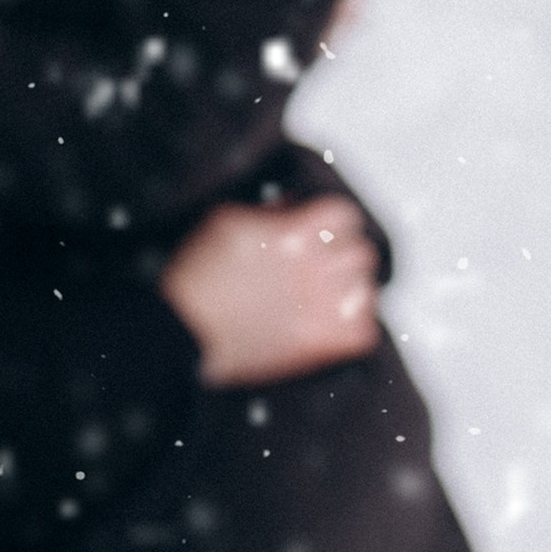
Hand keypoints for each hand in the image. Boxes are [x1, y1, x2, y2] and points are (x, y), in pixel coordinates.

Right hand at [158, 196, 379, 386]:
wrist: (184, 328)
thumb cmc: (198, 276)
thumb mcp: (227, 222)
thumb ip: (269, 212)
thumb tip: (294, 206)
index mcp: (291, 236)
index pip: (344, 214)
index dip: (335, 219)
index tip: (324, 225)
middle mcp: (311, 271)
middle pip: (361, 253)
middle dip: (344, 252)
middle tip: (327, 258)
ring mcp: (317, 310)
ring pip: (366, 290)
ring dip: (351, 287)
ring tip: (332, 289)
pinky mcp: (314, 345)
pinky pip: (363, 331)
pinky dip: (354, 324)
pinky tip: (333, 318)